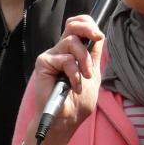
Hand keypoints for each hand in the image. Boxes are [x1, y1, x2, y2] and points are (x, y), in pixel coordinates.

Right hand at [25, 15, 105, 144]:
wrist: (66, 120)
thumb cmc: (78, 102)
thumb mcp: (93, 75)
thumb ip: (94, 56)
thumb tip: (99, 36)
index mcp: (72, 52)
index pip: (77, 27)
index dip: (88, 25)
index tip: (99, 35)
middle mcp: (60, 51)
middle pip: (72, 25)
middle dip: (88, 29)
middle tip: (97, 38)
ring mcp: (51, 56)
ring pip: (71, 42)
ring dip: (84, 60)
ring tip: (85, 78)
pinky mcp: (44, 63)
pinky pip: (65, 60)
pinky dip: (74, 73)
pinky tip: (74, 86)